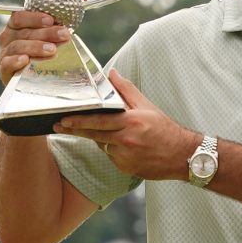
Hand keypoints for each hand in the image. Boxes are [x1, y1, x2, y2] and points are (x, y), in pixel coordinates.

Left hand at [53, 70, 201, 180]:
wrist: (182, 155)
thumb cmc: (164, 128)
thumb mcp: (147, 106)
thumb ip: (126, 89)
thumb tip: (111, 73)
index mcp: (131, 122)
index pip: (98, 120)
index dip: (79, 120)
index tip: (63, 119)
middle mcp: (126, 140)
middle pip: (94, 135)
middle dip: (76, 130)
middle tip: (59, 125)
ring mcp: (125, 157)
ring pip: (103, 145)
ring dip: (102, 139)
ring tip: (117, 134)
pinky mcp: (125, 169)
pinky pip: (111, 157)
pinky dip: (113, 150)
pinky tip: (127, 147)